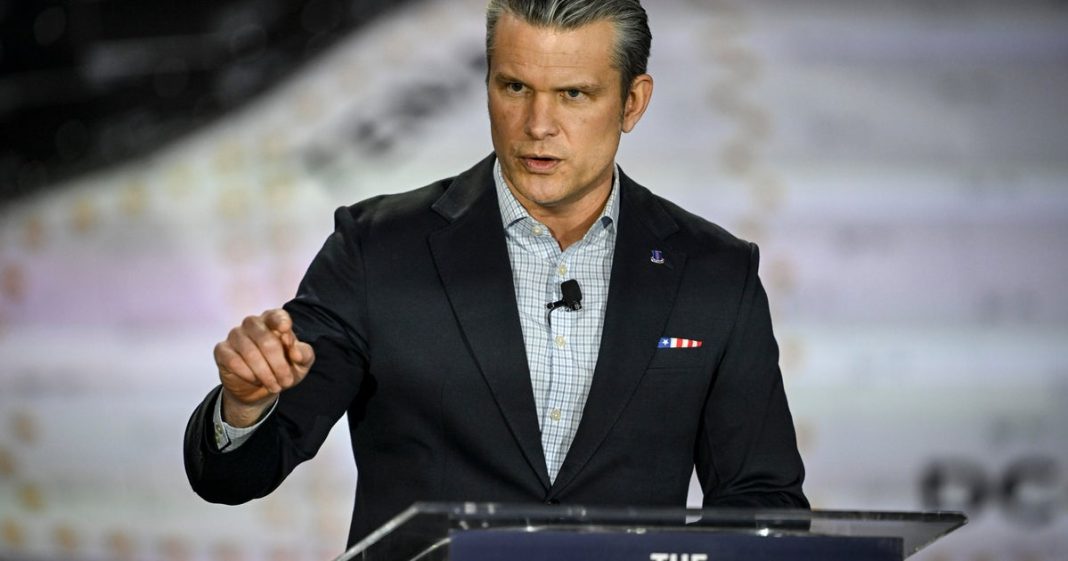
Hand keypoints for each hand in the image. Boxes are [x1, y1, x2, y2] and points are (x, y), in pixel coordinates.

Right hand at [214, 309, 314, 425]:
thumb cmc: (283, 368)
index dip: (281, 322)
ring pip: (250, 352)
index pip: (276, 315)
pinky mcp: (222, 350)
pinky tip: (255, 380)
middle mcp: (253, 324)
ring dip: (265, 373)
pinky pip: (233, 361)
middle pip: (266, 340)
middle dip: (279, 365)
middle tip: (286, 382)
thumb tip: (296, 353)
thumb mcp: (301, 364)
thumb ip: (304, 354)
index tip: (286, 330)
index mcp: (273, 321)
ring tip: (274, 386)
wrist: (261, 389)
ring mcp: (236, 335)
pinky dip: (248, 374)